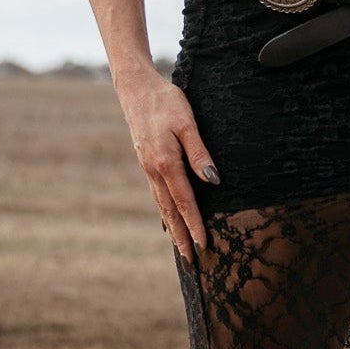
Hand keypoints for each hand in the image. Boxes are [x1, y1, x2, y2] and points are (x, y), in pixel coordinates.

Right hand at [117, 63, 218, 262]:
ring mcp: (148, 168)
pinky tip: (169, 220)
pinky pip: (157, 195)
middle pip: (170, 211)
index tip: (204, 245)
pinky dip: (165, 212)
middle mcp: (154, 171)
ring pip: (162, 206)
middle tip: (192, 261)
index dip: (195, 225)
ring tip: (182, 248)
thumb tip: (213, 180)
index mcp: (166, 163)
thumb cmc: (165, 101)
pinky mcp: (147, 163)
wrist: (136, 88)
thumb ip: (199, 153)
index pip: (184, 202)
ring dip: (173, 229)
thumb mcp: (187, 123)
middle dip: (182, 237)